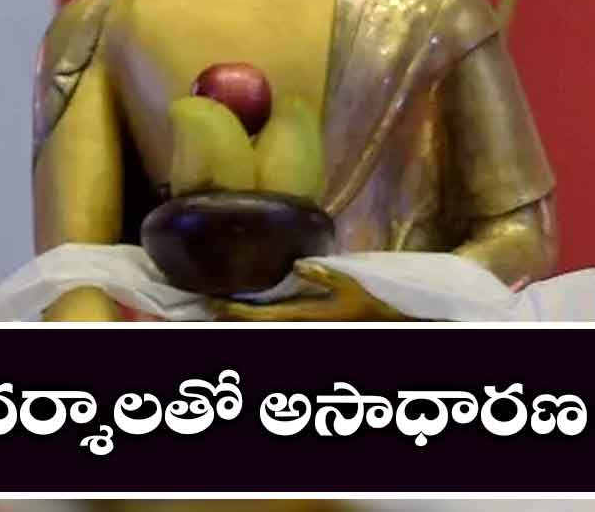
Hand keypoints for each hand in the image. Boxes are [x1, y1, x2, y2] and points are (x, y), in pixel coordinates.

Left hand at [206, 261, 408, 320]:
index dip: (232, 310)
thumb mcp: (353, 285)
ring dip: (240, 320)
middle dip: (228, 317)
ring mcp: (302, 332)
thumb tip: (297, 263)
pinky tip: (251, 311)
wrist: (390, 327)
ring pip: (263, 329)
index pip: (258, 318)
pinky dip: (257, 320)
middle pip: (254, 328)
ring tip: (218, 305)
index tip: (211, 299)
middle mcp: (298, 329)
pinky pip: (275, 326)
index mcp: (304, 319)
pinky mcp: (307, 329)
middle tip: (204, 301)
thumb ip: (325, 275)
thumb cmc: (372, 306)